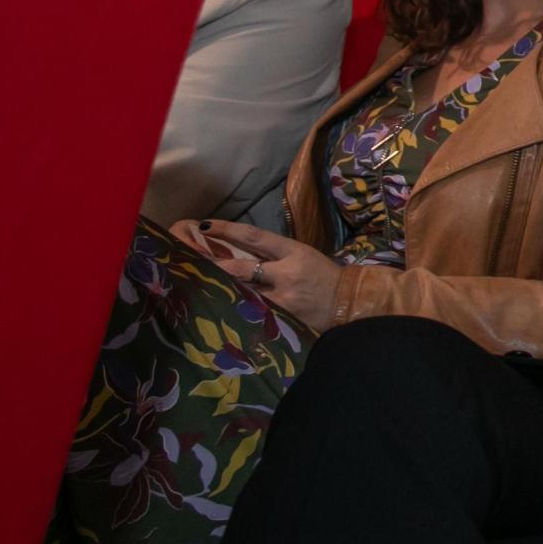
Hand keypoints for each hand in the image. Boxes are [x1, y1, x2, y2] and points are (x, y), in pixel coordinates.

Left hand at [173, 219, 341, 330]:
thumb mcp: (303, 256)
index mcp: (293, 251)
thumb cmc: (324, 276)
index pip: (254, 237)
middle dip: (216, 264)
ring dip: (223, 288)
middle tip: (191, 259)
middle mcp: (286, 272)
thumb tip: (239, 250)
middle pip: (243, 267)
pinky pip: (255, 311)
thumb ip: (274, 255)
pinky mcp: (284, 318)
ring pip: (245, 291)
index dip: (227, 230)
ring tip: (200, 285)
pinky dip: (239, 309)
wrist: (350, 302)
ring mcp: (284, 297)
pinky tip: (222, 310)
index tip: (204, 225)